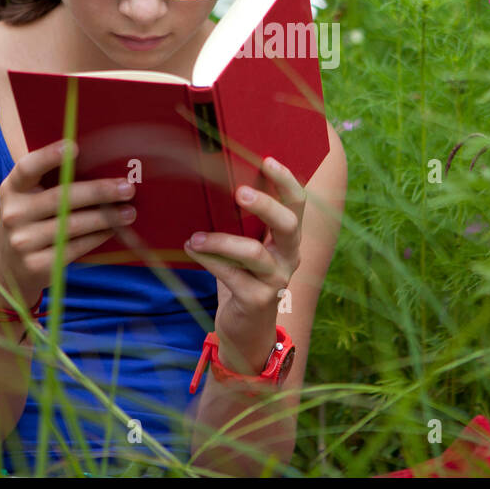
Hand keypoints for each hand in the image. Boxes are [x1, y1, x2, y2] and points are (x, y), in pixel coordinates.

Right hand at [0, 139, 136, 312]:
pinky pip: (75, 247)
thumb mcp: (25, 199)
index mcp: (12, 189)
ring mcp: (23, 242)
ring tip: (129, 212)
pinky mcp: (36, 265)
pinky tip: (112, 230)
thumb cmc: (27, 223)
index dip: (49, 157)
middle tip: (127, 188)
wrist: (5, 269)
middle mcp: (14, 214)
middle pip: (61, 198)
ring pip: (72, 225)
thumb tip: (100, 168)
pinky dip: (97, 237)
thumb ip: (49, 183)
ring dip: (106, 218)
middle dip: (98, 191)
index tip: (74, 147)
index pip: (28, 168)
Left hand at [182, 156, 306, 374]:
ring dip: (221, 240)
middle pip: (287, 224)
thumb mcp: (246, 246)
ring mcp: (276, 280)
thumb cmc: (242, 277)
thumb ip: (240, 223)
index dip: (286, 181)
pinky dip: (209, 260)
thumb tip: (210, 182)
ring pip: (253, 253)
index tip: (266, 160)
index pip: (297, 204)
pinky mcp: (257, 300)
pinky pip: (231, 275)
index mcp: (288, 238)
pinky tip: (192, 248)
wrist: (245, 329)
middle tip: (240, 192)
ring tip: (196, 236)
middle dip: (265, 205)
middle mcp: (289, 256)